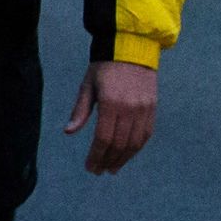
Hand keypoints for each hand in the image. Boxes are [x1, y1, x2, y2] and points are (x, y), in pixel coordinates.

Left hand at [63, 60, 156, 174]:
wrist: (131, 48)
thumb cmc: (104, 67)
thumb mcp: (87, 85)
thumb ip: (80, 110)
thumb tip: (68, 132)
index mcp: (111, 103)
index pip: (103, 139)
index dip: (96, 156)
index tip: (90, 167)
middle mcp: (130, 109)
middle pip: (119, 144)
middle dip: (108, 161)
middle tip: (99, 171)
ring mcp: (144, 109)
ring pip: (134, 143)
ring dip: (123, 158)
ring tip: (112, 168)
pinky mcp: (152, 108)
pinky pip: (146, 134)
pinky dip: (136, 148)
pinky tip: (127, 155)